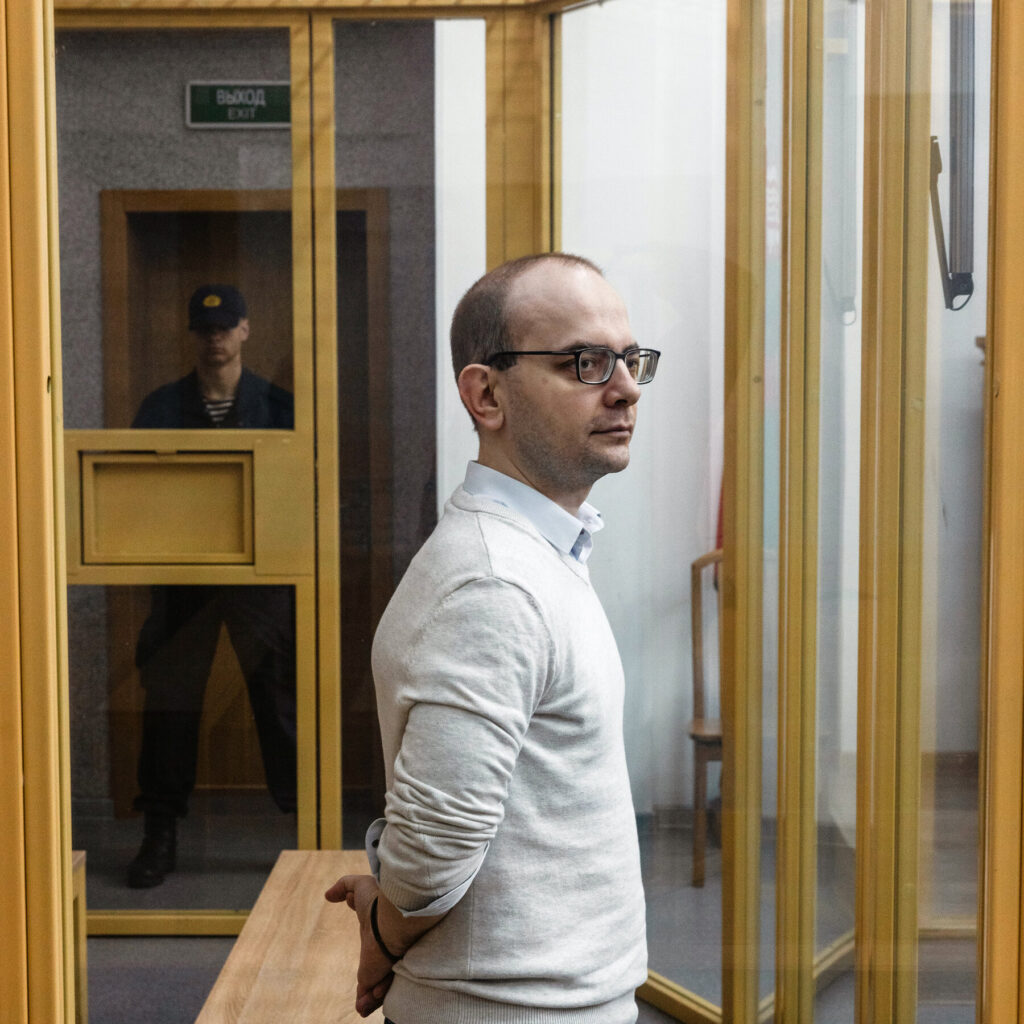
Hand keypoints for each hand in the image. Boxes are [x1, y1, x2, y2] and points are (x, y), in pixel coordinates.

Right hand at [325, 873, 394, 1016]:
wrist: (394, 917)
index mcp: (379, 930)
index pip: (375, 943)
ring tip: (363, 1005)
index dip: (370, 950)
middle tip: (364, 994)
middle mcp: (385, 948)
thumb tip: (328, 896)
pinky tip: (362, 1006)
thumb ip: (344, 887)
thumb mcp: (360, 886)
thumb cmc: (379, 899)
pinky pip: (375, 995)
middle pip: (378, 967)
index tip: (366, 954)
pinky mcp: (382, 977)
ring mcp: (385, 963)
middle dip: (373, 979)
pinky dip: (368, 1002)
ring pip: (377, 984)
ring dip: (370, 994)